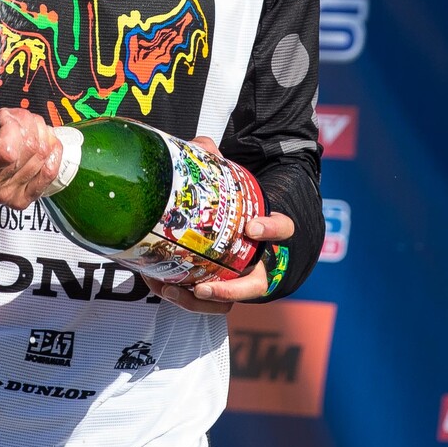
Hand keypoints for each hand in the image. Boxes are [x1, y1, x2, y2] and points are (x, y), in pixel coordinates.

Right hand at [0, 101, 65, 209]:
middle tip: (14, 117)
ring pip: (42, 153)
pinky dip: (51, 147)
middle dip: (26, 121)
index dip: (11, 126)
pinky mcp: (26, 197)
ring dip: (39, 129)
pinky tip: (41, 138)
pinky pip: (51, 170)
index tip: (2, 116)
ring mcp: (9, 195)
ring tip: (25, 125)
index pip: (5, 152)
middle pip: (29, 147)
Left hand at [152, 137, 295, 313]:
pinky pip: (210, 301)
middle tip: (203, 286)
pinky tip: (163, 286)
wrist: (248, 227)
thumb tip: (201, 144)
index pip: (284, 229)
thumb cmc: (242, 204)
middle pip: (257, 285)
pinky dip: (187, 299)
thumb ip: (217, 162)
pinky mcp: (224, 288)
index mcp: (271, 231)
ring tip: (174, 290)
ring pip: (231, 301)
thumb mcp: (235, 183)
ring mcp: (245, 278)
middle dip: (231, 290)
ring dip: (203, 301)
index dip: (272, 230)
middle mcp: (263, 261)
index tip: (251, 228)